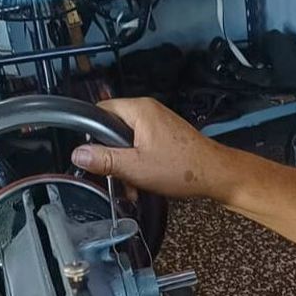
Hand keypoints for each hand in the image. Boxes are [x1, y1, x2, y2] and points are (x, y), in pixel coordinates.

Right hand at [71, 97, 224, 199]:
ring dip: (126, 164)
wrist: (217, 175)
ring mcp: (159, 123)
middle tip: (114, 175)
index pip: (100, 110)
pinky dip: (140, 163)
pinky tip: (143, 182)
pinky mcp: (166, 136)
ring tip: (131, 184)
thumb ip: (104, 159)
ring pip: (128, 141)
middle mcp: (149, 111)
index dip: (92, 132)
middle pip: (113, 127)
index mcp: (139, 110)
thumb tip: (78, 154)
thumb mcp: (135, 167)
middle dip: (111, 154)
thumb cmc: (183, 168)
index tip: (92, 153)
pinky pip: (143, 146)